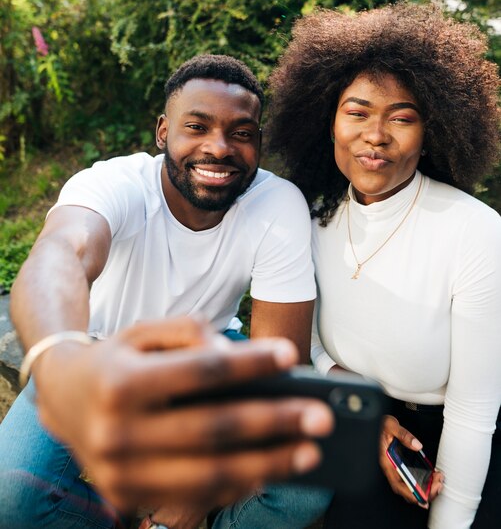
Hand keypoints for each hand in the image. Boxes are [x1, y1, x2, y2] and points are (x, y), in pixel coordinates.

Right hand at [32, 316, 333, 512]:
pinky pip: (192, 497)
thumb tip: (235, 355)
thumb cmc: (116, 358)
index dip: (249, 364)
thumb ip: (190, 332)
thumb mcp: (144, 330)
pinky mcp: (126, 496)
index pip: (200, 372)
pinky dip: (236, 486)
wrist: (62, 397)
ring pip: (208, 474)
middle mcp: (117, 432)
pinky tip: (270, 471)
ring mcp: (120, 473)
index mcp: (121, 383)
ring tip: (308, 453)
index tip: (291, 356)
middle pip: (212, 430)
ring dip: (266, 466)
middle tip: (321, 418)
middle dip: (274, 424)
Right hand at [379, 415, 443, 507]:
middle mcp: (390, 468)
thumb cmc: (381, 426)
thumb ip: (403, 435)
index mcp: (386, 461)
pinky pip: (411, 478)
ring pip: (409, 485)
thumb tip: (417, 445)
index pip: (397, 483)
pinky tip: (432, 478)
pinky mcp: (400, 465)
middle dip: (423, 492)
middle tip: (437, 487)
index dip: (410, 493)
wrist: (378, 423)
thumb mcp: (391, 426)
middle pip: (405, 489)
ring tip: (437, 482)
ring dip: (424, 488)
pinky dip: (422, 481)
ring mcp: (395, 468)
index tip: (423, 498)